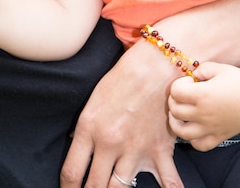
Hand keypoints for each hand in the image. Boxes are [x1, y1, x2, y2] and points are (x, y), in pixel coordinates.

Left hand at [60, 39, 184, 187]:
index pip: (71, 172)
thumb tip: (78, 149)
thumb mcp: (95, 100)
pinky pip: (168, 183)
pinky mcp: (159, 150)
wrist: (155, 63)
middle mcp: (109, 143)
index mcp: (89, 128)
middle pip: (94, 187)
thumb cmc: (123, 76)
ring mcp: (135, 150)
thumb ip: (87, 129)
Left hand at [168, 62, 239, 150]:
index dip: (178, 84)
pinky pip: (199, 145)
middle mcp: (204, 113)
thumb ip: (201, 70)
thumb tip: (192, 77)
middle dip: (174, 99)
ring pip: (181, 132)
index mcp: (202, 94)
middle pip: (175, 110)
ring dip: (175, 121)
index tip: (190, 81)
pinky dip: (192, 139)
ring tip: (180, 113)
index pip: (175, 92)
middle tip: (185, 93)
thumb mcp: (219, 68)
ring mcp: (211, 128)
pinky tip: (194, 128)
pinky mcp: (219, 137)